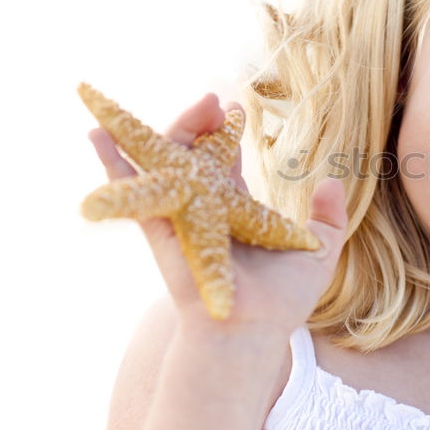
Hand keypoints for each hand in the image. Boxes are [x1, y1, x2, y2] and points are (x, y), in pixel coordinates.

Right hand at [88, 93, 346, 338]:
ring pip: (164, 161)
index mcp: (233, 209)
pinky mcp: (158, 226)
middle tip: (217, 99)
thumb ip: (327, 218)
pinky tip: (96, 134)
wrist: (251, 330)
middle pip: (192, 153)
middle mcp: (202, 207)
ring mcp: (178, 213)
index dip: (224, 135)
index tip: (234, 111)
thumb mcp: (317, 252)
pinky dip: (111, 163)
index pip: (222, 162)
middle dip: (200, 121)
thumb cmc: (282, 301)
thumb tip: (332, 183)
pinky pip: (130, 189)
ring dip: (171, 127)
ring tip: (195, 104)